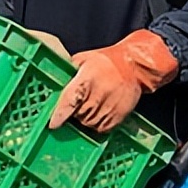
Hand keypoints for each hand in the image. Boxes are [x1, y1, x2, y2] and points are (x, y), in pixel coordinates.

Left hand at [49, 30, 178, 132]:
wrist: (133, 66)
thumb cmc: (107, 60)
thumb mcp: (83, 59)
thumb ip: (69, 71)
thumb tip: (54, 80)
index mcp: (86, 80)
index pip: (69, 102)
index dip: (60, 115)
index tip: (53, 124)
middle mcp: (97, 96)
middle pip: (77, 115)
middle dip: (74, 111)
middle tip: (81, 100)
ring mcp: (108, 108)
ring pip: (87, 123)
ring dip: (85, 117)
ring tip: (92, 102)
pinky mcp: (117, 117)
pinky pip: (100, 128)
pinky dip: (97, 122)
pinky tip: (100, 109)